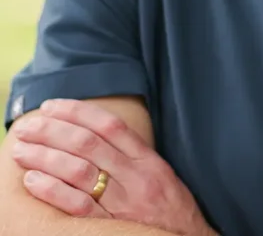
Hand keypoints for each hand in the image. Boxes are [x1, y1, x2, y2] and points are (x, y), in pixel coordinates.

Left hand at [11, 99, 216, 235]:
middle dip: (53, 131)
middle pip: (89, 144)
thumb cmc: (172, 209)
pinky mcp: (112, 227)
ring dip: (46, 157)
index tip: (53, 106)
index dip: (79, 112)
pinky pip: (79, 207)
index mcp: (147, 160)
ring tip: (22, 151)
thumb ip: (132, 155)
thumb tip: (96, 136)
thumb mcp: (160, 174)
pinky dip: (53, 191)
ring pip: (79, 171)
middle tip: (28, 127)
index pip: (109, 125)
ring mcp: (123, 203)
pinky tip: (33, 180)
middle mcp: (135, 177)